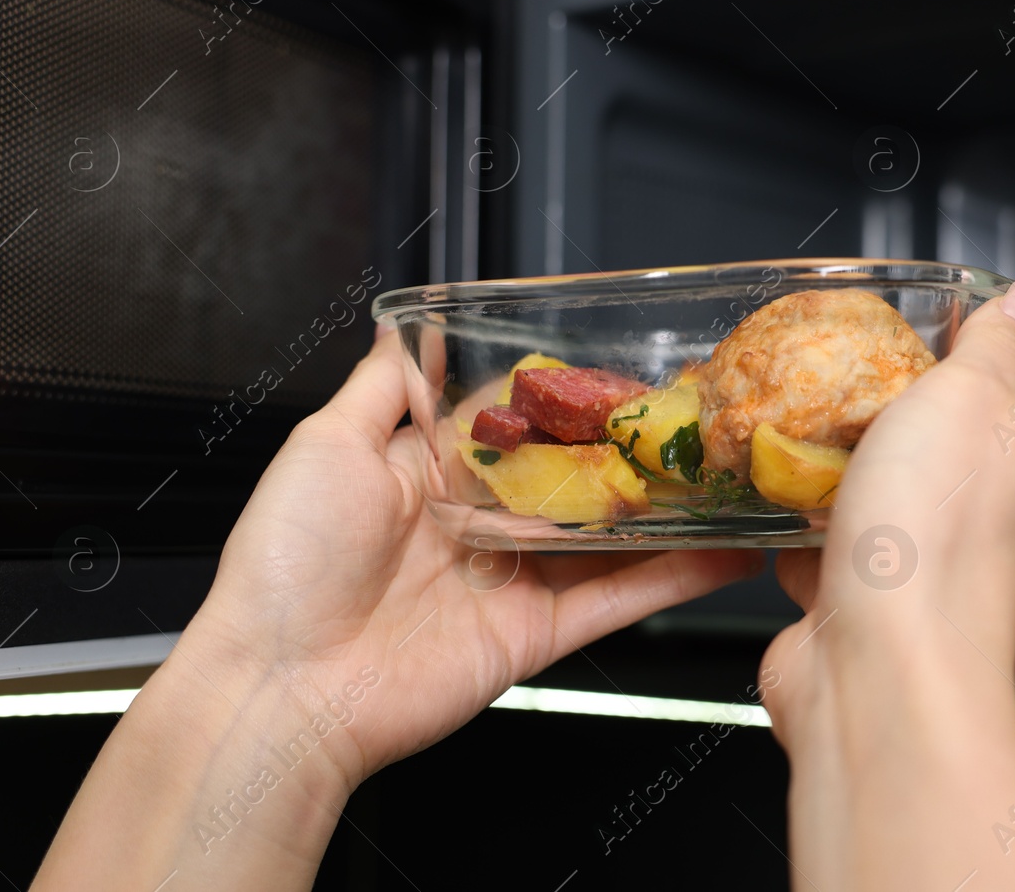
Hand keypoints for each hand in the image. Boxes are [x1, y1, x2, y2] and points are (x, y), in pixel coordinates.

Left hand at [34, 327, 760, 890]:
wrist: (282, 684)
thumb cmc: (288, 561)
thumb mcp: (326, 444)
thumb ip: (383, 388)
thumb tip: (404, 329)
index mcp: (430, 475)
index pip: (516, 426)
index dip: (568, 400)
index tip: (624, 369)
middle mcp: (478, 525)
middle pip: (573, 480)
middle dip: (632, 453)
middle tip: (698, 420)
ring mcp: (512, 580)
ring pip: (608, 540)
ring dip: (669, 514)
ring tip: (732, 479)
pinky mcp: (535, 635)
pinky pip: (615, 601)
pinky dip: (674, 580)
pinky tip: (726, 554)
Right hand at [759, 282, 1014, 890]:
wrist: (880, 664)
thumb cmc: (936, 538)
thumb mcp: (970, 399)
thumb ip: (995, 350)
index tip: (1002, 338)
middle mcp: (989, 523)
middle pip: (986, 464)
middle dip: (957, 428)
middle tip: (911, 385)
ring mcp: (923, 566)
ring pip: (904, 507)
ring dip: (869, 475)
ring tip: (826, 430)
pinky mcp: (856, 601)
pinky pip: (829, 553)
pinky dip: (805, 530)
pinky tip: (775, 504)